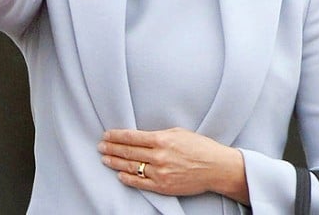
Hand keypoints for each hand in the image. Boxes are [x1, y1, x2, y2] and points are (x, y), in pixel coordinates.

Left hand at [98, 127, 248, 203]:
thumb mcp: (178, 132)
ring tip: (105, 158)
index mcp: (162, 140)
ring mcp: (160, 173)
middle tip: (100, 146)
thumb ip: (157, 134)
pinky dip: (128, 178)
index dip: (115, 136)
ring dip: (115, 162)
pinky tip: (119, 174)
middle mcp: (159, 156)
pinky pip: (141, 183)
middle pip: (128, 152)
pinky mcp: (164, 186)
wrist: (217, 168)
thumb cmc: (200, 147)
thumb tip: (139, 136)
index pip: (131, 137)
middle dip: (111, 148)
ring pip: (131, 167)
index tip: (106, 134)